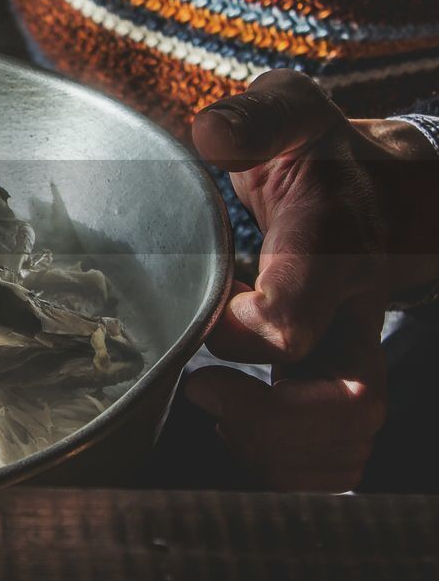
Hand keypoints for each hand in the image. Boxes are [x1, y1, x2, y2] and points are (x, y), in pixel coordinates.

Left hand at [184, 70, 438, 490]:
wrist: (383, 192)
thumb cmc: (318, 154)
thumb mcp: (292, 113)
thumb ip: (255, 120)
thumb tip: (208, 135)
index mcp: (335, 241)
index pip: (313, 292)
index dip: (270, 319)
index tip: (229, 323)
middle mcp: (353, 309)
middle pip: (344, 392)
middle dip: (268, 412)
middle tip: (197, 386)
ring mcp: (352, 354)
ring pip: (343, 442)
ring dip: (271, 446)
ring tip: (210, 403)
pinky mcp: (336, 386)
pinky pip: (329, 463)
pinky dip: (283, 467)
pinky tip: (236, 428)